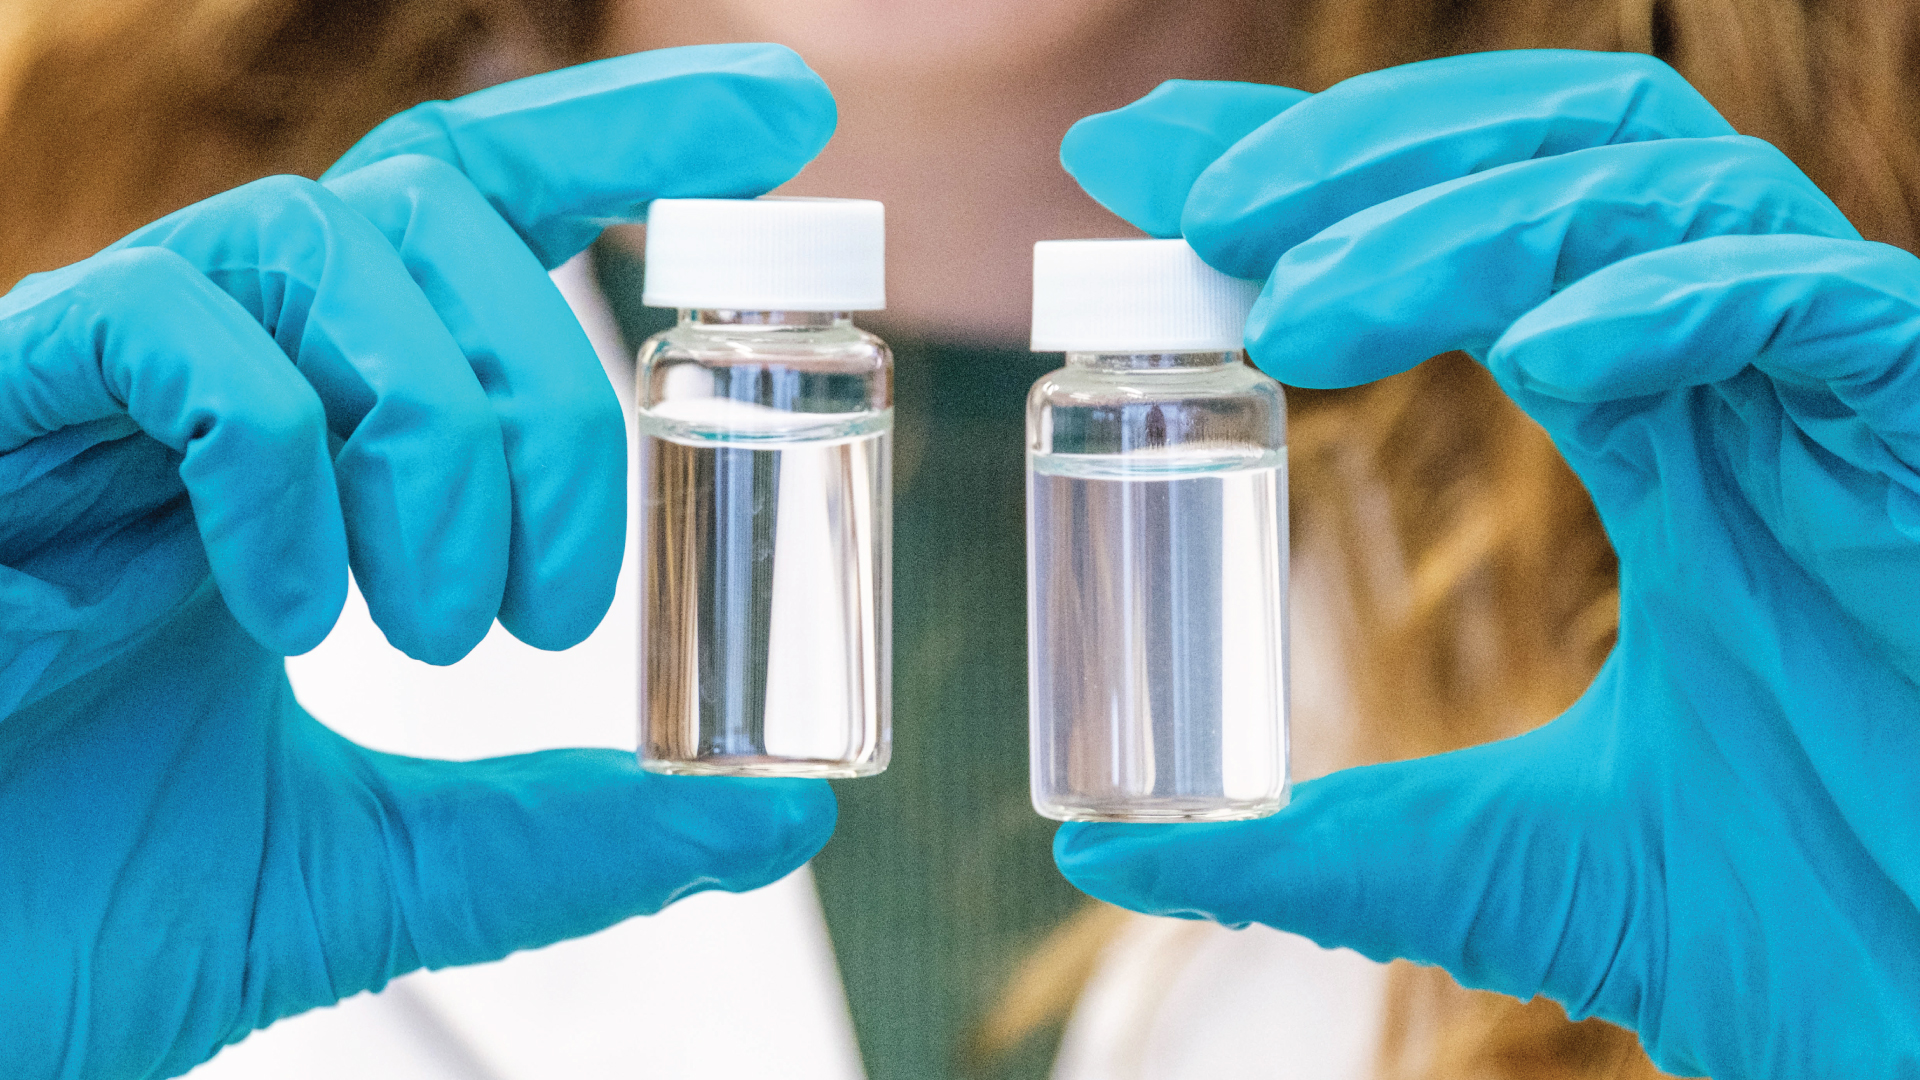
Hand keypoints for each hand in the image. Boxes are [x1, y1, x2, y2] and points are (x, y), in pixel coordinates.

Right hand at [0, 45, 837, 1079]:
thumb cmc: (65, 920)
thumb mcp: (377, 872)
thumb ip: (564, 835)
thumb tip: (776, 818)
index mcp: (295, 452)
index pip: (469, 220)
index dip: (622, 141)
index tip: (782, 123)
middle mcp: (196, 384)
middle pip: (430, 214)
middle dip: (553, 397)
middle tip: (552, 614)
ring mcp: (83, 390)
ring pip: (321, 239)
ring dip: (441, 430)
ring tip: (443, 628)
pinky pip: (164, 323)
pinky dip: (285, 458)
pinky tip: (292, 613)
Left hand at [1053, 51, 1919, 1077]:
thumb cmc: (1806, 928)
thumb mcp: (1509, 867)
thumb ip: (1324, 846)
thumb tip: (1111, 861)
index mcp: (1662, 442)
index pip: (1469, 240)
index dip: (1312, 178)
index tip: (1138, 164)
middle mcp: (1744, 387)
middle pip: (1550, 155)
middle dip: (1363, 151)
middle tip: (1197, 198)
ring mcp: (1848, 401)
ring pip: (1661, 186)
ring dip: (1461, 220)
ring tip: (1293, 306)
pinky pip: (1829, 303)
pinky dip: (1681, 298)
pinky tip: (1545, 354)